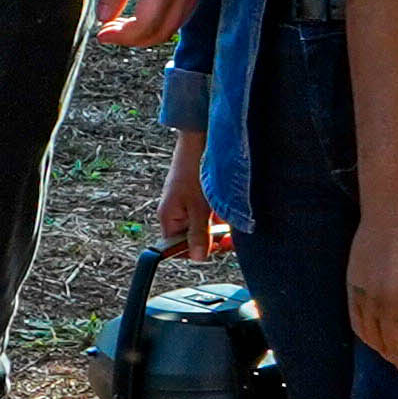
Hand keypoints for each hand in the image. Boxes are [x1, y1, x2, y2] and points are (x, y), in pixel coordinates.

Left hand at [94, 0, 206, 46]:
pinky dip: (163, 20)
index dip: (122, 37)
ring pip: (175, 26)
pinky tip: (144, 11)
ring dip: (149, 31)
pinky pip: (184, 12)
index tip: (102, 33)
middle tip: (109, 31)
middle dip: (133, 38)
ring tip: (123, 23)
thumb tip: (104, 19)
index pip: (146, 25)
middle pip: (162, 32)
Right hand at [160, 128, 225, 260]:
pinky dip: (221, 214)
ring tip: (228, 217)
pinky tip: (228, 208)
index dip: (195, 250)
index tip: (213, 247)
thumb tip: (198, 257)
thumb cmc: (192, 170)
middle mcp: (177, 214)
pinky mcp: (201, 197)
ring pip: (205, 227)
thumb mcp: (198, 207)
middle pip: (193, 238)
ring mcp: (189, 205)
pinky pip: (211, 214)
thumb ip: (198, 234)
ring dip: (219, 226)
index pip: (177, 247)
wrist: (200, 141)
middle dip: (212, 238)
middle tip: (228, 235)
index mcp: (169, 218)